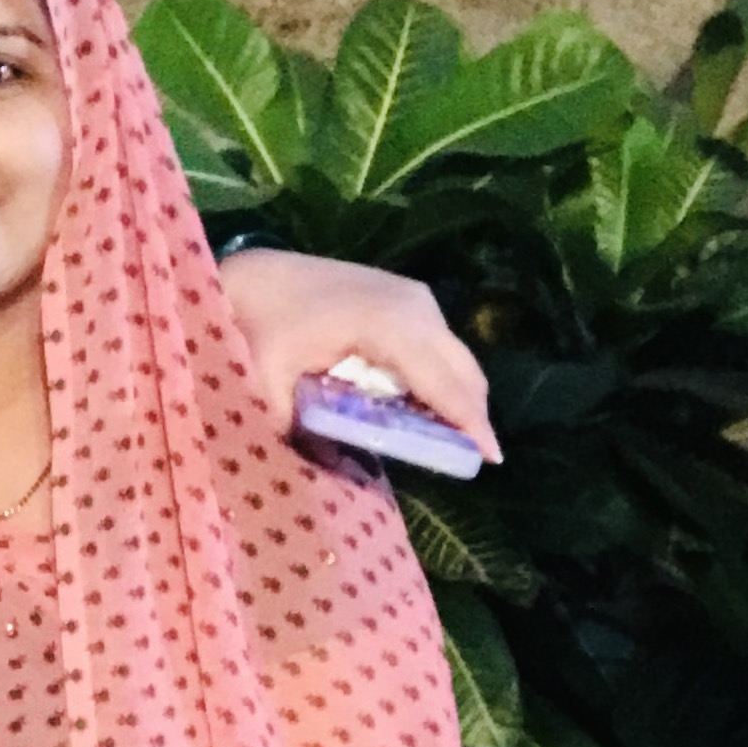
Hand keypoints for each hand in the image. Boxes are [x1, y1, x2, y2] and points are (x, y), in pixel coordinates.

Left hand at [220, 246, 499, 462]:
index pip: (441, 381)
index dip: (468, 421)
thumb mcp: (268, 380)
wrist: (255, 274)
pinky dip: (440, 378)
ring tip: (450, 440)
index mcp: (387, 324)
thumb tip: (327, 471)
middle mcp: (415, 305)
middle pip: (462, 370)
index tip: (492, 458)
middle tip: (472, 459)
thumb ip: (297, 427)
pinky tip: (423, 407)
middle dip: (471, 415)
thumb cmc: (259, 324)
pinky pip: (438, 346)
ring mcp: (415, 297)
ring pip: (456, 358)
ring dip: (456, 397)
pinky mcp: (408, 297)